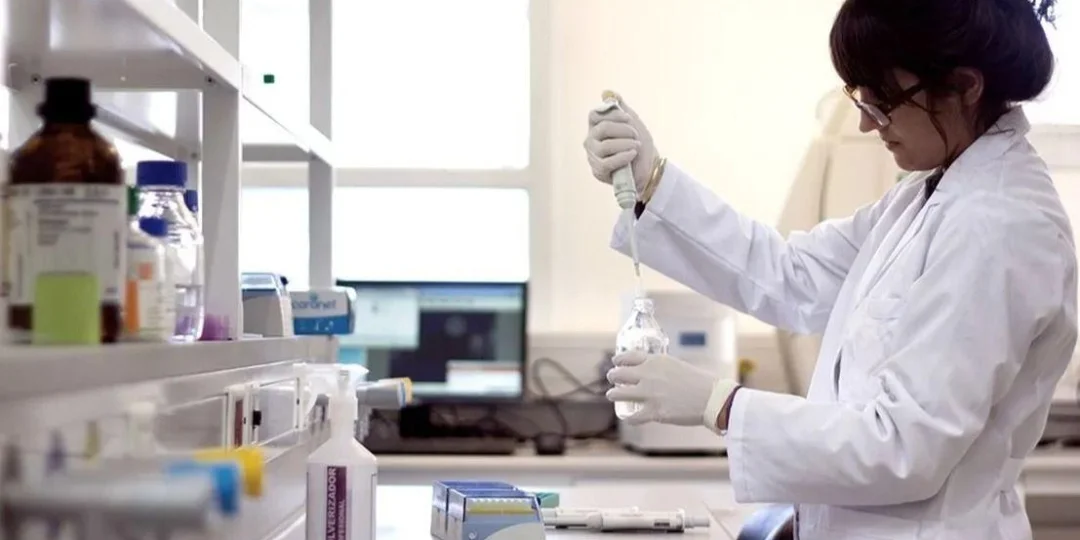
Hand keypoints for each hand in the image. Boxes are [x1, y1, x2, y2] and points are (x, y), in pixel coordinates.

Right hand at [583, 92, 658, 191]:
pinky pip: (607, 163)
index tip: (628, 119)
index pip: (594, 115)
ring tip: (636, 147)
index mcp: (596, 127)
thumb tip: (606, 92)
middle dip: (624, 130)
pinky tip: (632, 155)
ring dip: (626, 144)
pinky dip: (623, 157)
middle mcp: (591, 141)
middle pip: (602, 128)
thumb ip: (619, 107)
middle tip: (635, 135)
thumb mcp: (632, 122)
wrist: (650, 167)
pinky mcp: (598, 171)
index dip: (613, 115)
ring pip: (605, 146)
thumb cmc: (639, 144)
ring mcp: (593, 157)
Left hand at [606, 351, 733, 427]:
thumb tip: (649, 372)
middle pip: (618, 374)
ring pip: (618, 394)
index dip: (618, 360)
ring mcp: (649, 394)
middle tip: (613, 380)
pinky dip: (629, 417)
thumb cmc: (699, 382)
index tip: (616, 363)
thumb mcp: (676, 365)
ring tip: (612, 395)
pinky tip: (628, 417)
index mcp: (655, 361)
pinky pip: (632, 416)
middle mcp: (648, 375)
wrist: (712, 398)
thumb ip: (659, 368)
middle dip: (613, 376)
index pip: (627, 356)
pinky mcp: (654, 412)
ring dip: (613, 394)